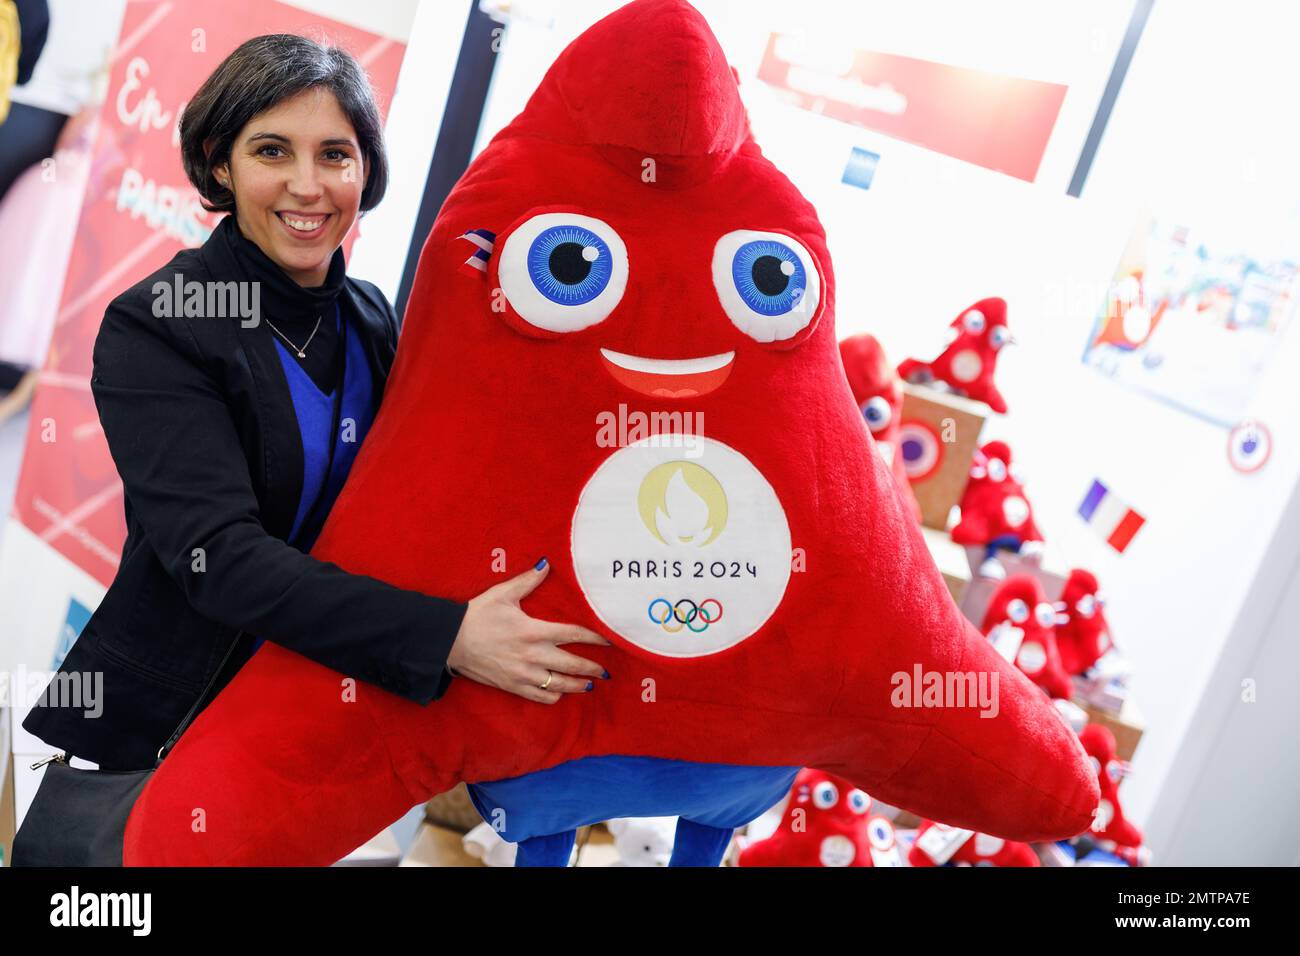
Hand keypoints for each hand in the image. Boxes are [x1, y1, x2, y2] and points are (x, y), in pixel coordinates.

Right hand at [445, 559, 609, 702]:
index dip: (595, 638)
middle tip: (607, 670)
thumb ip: (528, 581)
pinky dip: (554, 696)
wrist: (450, 641)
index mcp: (533, 631)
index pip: (574, 634)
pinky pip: (540, 697)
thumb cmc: (477, 615)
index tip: (610, 640)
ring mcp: (523, 674)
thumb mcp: (502, 594)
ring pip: (559, 685)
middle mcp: (532, 655)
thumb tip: (546, 564)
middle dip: (593, 668)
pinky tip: (561, 692)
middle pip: (573, 664)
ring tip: (590, 684)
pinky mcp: (512, 686)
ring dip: (578, 685)